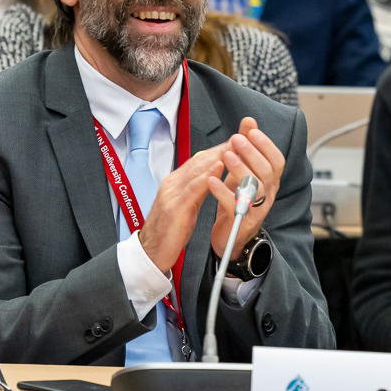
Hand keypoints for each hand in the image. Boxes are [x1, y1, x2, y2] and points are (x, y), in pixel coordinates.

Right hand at [138, 144, 228, 271]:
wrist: (151, 252)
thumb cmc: (169, 231)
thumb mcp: (185, 206)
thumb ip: (196, 191)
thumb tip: (209, 178)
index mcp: (175, 183)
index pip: (198, 161)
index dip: (217, 150)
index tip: (235, 143)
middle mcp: (172, 184)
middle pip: (199, 160)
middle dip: (221, 148)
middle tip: (240, 138)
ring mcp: (172, 194)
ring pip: (196, 169)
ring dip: (217, 156)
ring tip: (234, 146)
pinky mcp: (174, 207)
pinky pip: (193, 187)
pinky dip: (207, 175)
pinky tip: (218, 167)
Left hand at [207, 118, 283, 265]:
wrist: (231, 234)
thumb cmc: (237, 198)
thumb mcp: (242, 169)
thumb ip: (247, 146)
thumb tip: (249, 121)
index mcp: (270, 181)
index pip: (277, 161)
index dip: (266, 145)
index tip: (251, 131)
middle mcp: (268, 194)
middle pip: (267, 172)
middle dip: (252, 153)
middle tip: (236, 140)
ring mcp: (257, 209)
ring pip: (255, 188)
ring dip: (240, 169)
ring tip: (226, 156)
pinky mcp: (242, 221)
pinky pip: (235, 205)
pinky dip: (223, 191)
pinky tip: (212, 180)